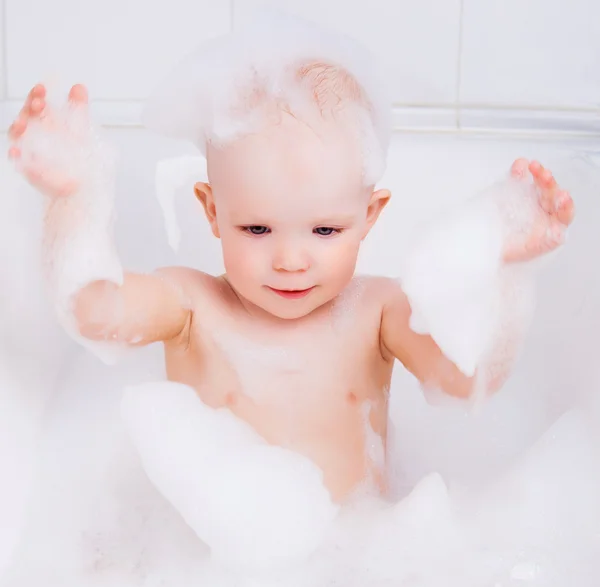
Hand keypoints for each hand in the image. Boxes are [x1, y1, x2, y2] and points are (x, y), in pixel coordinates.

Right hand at [8, 83, 92, 197]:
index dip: (36, 95)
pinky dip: (16, 155)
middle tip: (38, 103)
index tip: (42, 88)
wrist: (84, 184)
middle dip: (29, 109)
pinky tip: (17, 150)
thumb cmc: (79, 157)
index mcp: (46, 123)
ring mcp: (31, 151)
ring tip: (23, 123)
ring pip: (18, 137)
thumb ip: (78, 108)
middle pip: (25, 117)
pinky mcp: (31, 170)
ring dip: (18, 128)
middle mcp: (36, 135)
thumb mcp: (81, 129)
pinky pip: (20, 162)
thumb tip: (79, 87)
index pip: (36, 105)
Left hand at [503, 159, 574, 262]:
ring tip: (561, 195)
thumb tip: (521, 163)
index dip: (539, 173)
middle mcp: (543, 210)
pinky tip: (558, 223)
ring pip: (563, 212)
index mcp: (535, 198)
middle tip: (542, 173)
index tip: (530, 165)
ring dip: (564, 202)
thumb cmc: (496, 223)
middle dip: (548, 182)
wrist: (485, 244)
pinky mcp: (546, 242)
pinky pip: (557, 236)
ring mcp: (547, 225)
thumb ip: (514, 182)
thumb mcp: (503, 199)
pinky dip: (559, 229)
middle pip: (552, 194)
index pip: (542, 183)